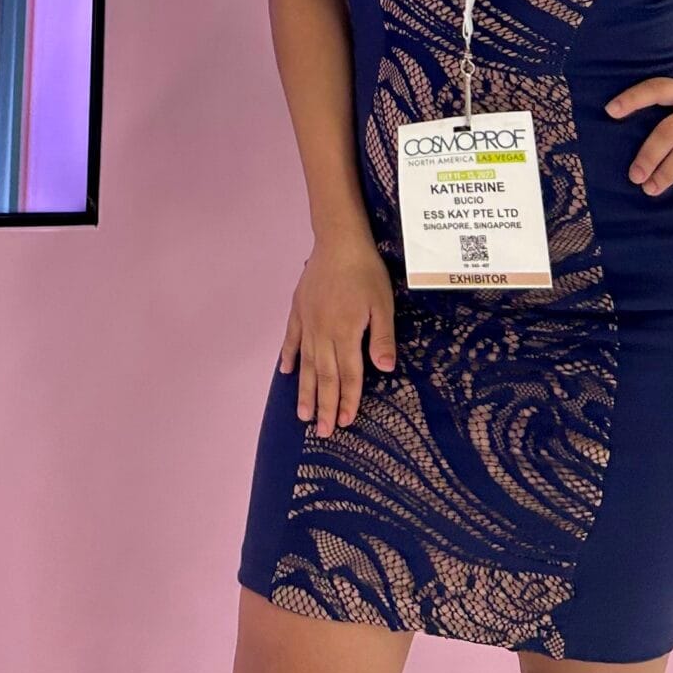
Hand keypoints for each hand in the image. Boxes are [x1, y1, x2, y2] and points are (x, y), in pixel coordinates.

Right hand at [279, 230, 395, 435]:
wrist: (339, 241)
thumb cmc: (366, 272)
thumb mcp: (383, 304)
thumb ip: (382, 337)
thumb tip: (385, 369)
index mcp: (345, 333)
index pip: (347, 375)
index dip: (347, 399)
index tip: (344, 422)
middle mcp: (323, 332)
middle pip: (324, 375)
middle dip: (323, 405)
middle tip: (320, 431)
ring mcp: (308, 321)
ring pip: (306, 363)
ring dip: (305, 390)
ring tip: (302, 414)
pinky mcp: (298, 309)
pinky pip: (292, 338)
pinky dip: (289, 356)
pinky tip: (287, 372)